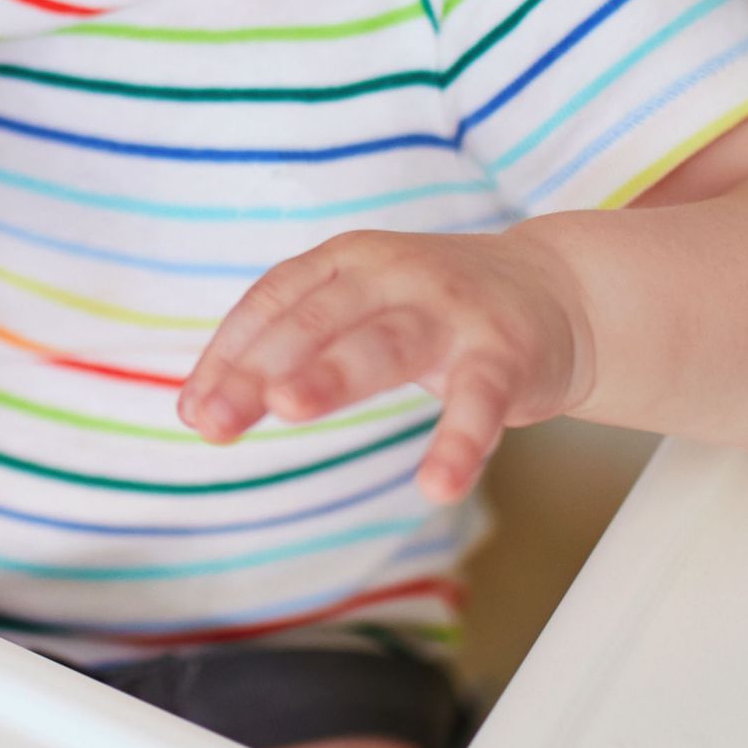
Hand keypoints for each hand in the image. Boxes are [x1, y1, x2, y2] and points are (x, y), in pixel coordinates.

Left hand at [176, 228, 594, 504]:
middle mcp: (392, 272)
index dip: (230, 353)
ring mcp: (450, 310)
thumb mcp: (354, 313)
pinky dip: (458, 443)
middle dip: (259, 369)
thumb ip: (284, 352)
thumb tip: (195, 411)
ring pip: (384, 342)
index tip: (194, 409)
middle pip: (315, 319)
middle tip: (214, 421)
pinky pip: (480, 402)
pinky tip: (435, 487)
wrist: (553, 291)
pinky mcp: (505, 353)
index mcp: (346, 260)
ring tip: (288, 407)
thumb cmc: (428, 310)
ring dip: (334, 372)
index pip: (273, 300)